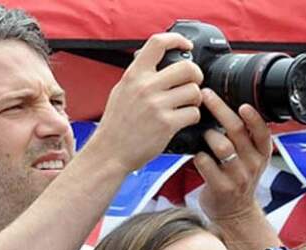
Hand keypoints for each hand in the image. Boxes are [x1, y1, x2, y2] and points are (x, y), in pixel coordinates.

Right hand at [86, 33, 203, 170]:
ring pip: (194, 91)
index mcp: (134, 75)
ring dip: (196, 99)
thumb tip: (156, 63)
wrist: (109, 153)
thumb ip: (138, 77)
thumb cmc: (116, 126)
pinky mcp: (167, 124)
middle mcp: (146, 87)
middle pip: (187, 68)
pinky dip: (193, 117)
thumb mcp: (121, 91)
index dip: (177, 40)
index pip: (158, 43)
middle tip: (192, 84)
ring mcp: (157, 105)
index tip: (186, 46)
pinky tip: (183, 121)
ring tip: (187, 105)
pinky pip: (193, 113)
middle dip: (196, 75)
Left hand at [194, 89, 272, 220]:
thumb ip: (245, 138)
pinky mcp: (221, 187)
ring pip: (221, 146)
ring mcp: (237, 176)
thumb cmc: (238, 179)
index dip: (253, 117)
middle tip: (206, 96)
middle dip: (220, 109)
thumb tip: (226, 107)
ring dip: (208, 135)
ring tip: (204, 134)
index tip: (243, 104)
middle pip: (236, 131)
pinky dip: (198, 156)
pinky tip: (197, 156)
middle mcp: (252, 164)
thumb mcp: (250, 159)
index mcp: (261, 153)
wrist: (235, 213)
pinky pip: (205, 163)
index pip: (262, 132)